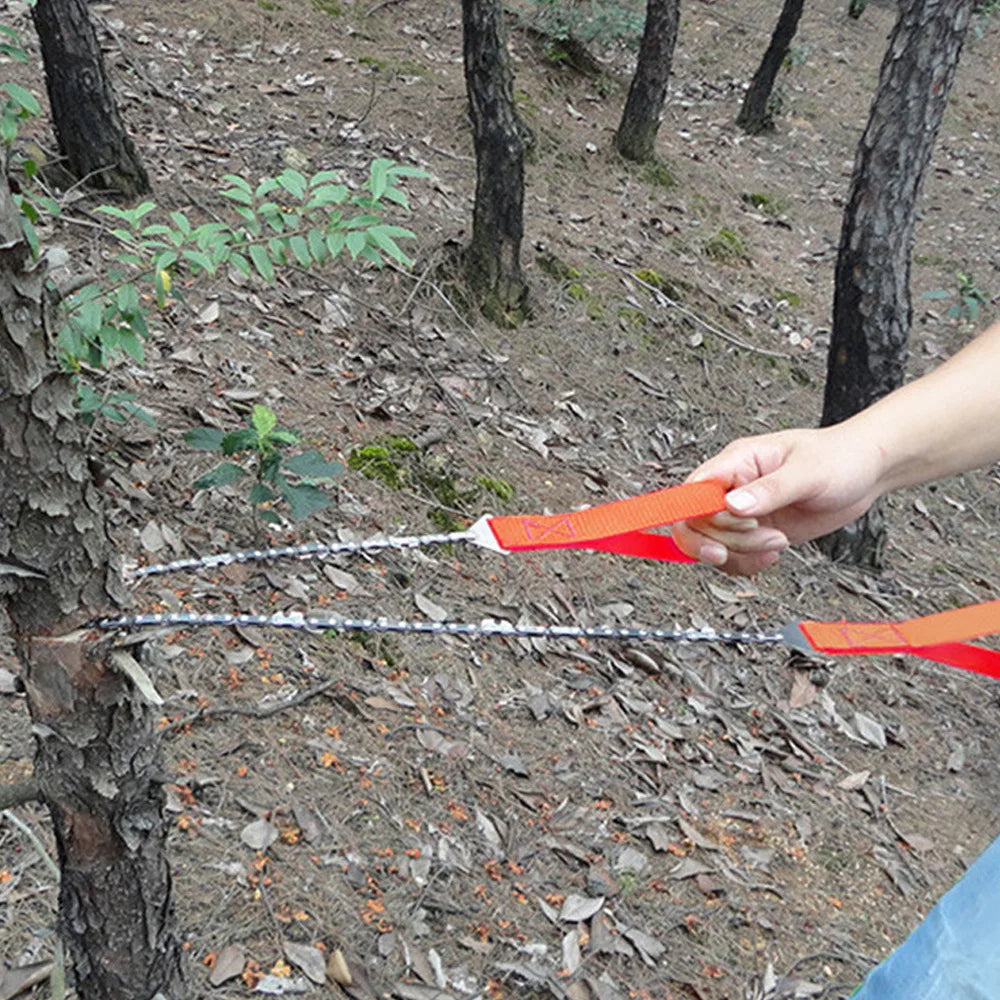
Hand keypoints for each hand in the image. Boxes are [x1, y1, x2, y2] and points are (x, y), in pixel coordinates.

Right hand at [672, 425, 884, 574]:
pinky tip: (772, 553)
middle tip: (760, 537)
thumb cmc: (838, 458)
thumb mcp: (807, 471)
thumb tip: (734, 505)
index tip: (705, 537)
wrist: (864, 473)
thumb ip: (769, 489)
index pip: (693, 490)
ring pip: (714, 545)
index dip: (689, 515)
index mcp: (736, 462)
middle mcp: (731, 488)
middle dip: (727, 539)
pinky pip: (732, 558)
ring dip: (743, 552)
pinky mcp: (753, 534)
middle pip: (697, 525)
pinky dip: (748, 564)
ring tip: (778, 540)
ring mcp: (741, 514)